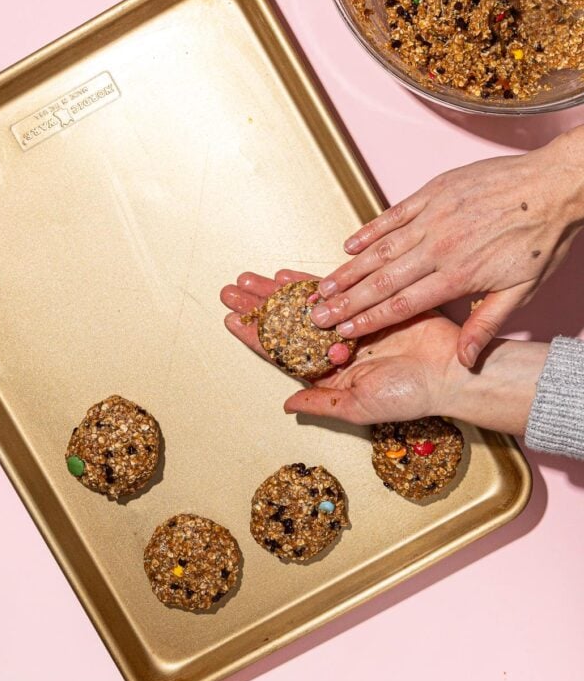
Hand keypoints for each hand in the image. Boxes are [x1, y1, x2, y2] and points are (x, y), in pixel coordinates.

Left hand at [221, 268, 460, 423]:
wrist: (450, 372)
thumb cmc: (409, 396)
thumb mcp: (358, 405)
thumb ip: (321, 402)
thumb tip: (286, 405)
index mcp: (327, 373)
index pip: (281, 352)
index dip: (255, 336)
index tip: (231, 320)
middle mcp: (333, 348)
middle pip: (286, 325)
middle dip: (258, 307)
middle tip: (231, 289)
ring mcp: (349, 325)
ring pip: (303, 305)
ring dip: (276, 292)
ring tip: (249, 278)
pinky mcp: (367, 305)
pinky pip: (332, 292)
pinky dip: (309, 283)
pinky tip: (287, 275)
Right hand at [310, 127, 583, 367]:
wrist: (555, 184)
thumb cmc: (542, 238)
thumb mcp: (523, 290)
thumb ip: (487, 324)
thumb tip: (465, 359)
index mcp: (458, 276)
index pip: (402, 304)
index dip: (369, 320)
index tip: (344, 332)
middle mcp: (438, 248)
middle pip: (382, 281)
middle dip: (345, 301)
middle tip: (318, 314)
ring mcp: (432, 217)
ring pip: (380, 249)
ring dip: (349, 270)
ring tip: (324, 286)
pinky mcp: (432, 193)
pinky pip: (392, 215)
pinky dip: (369, 230)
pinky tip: (349, 245)